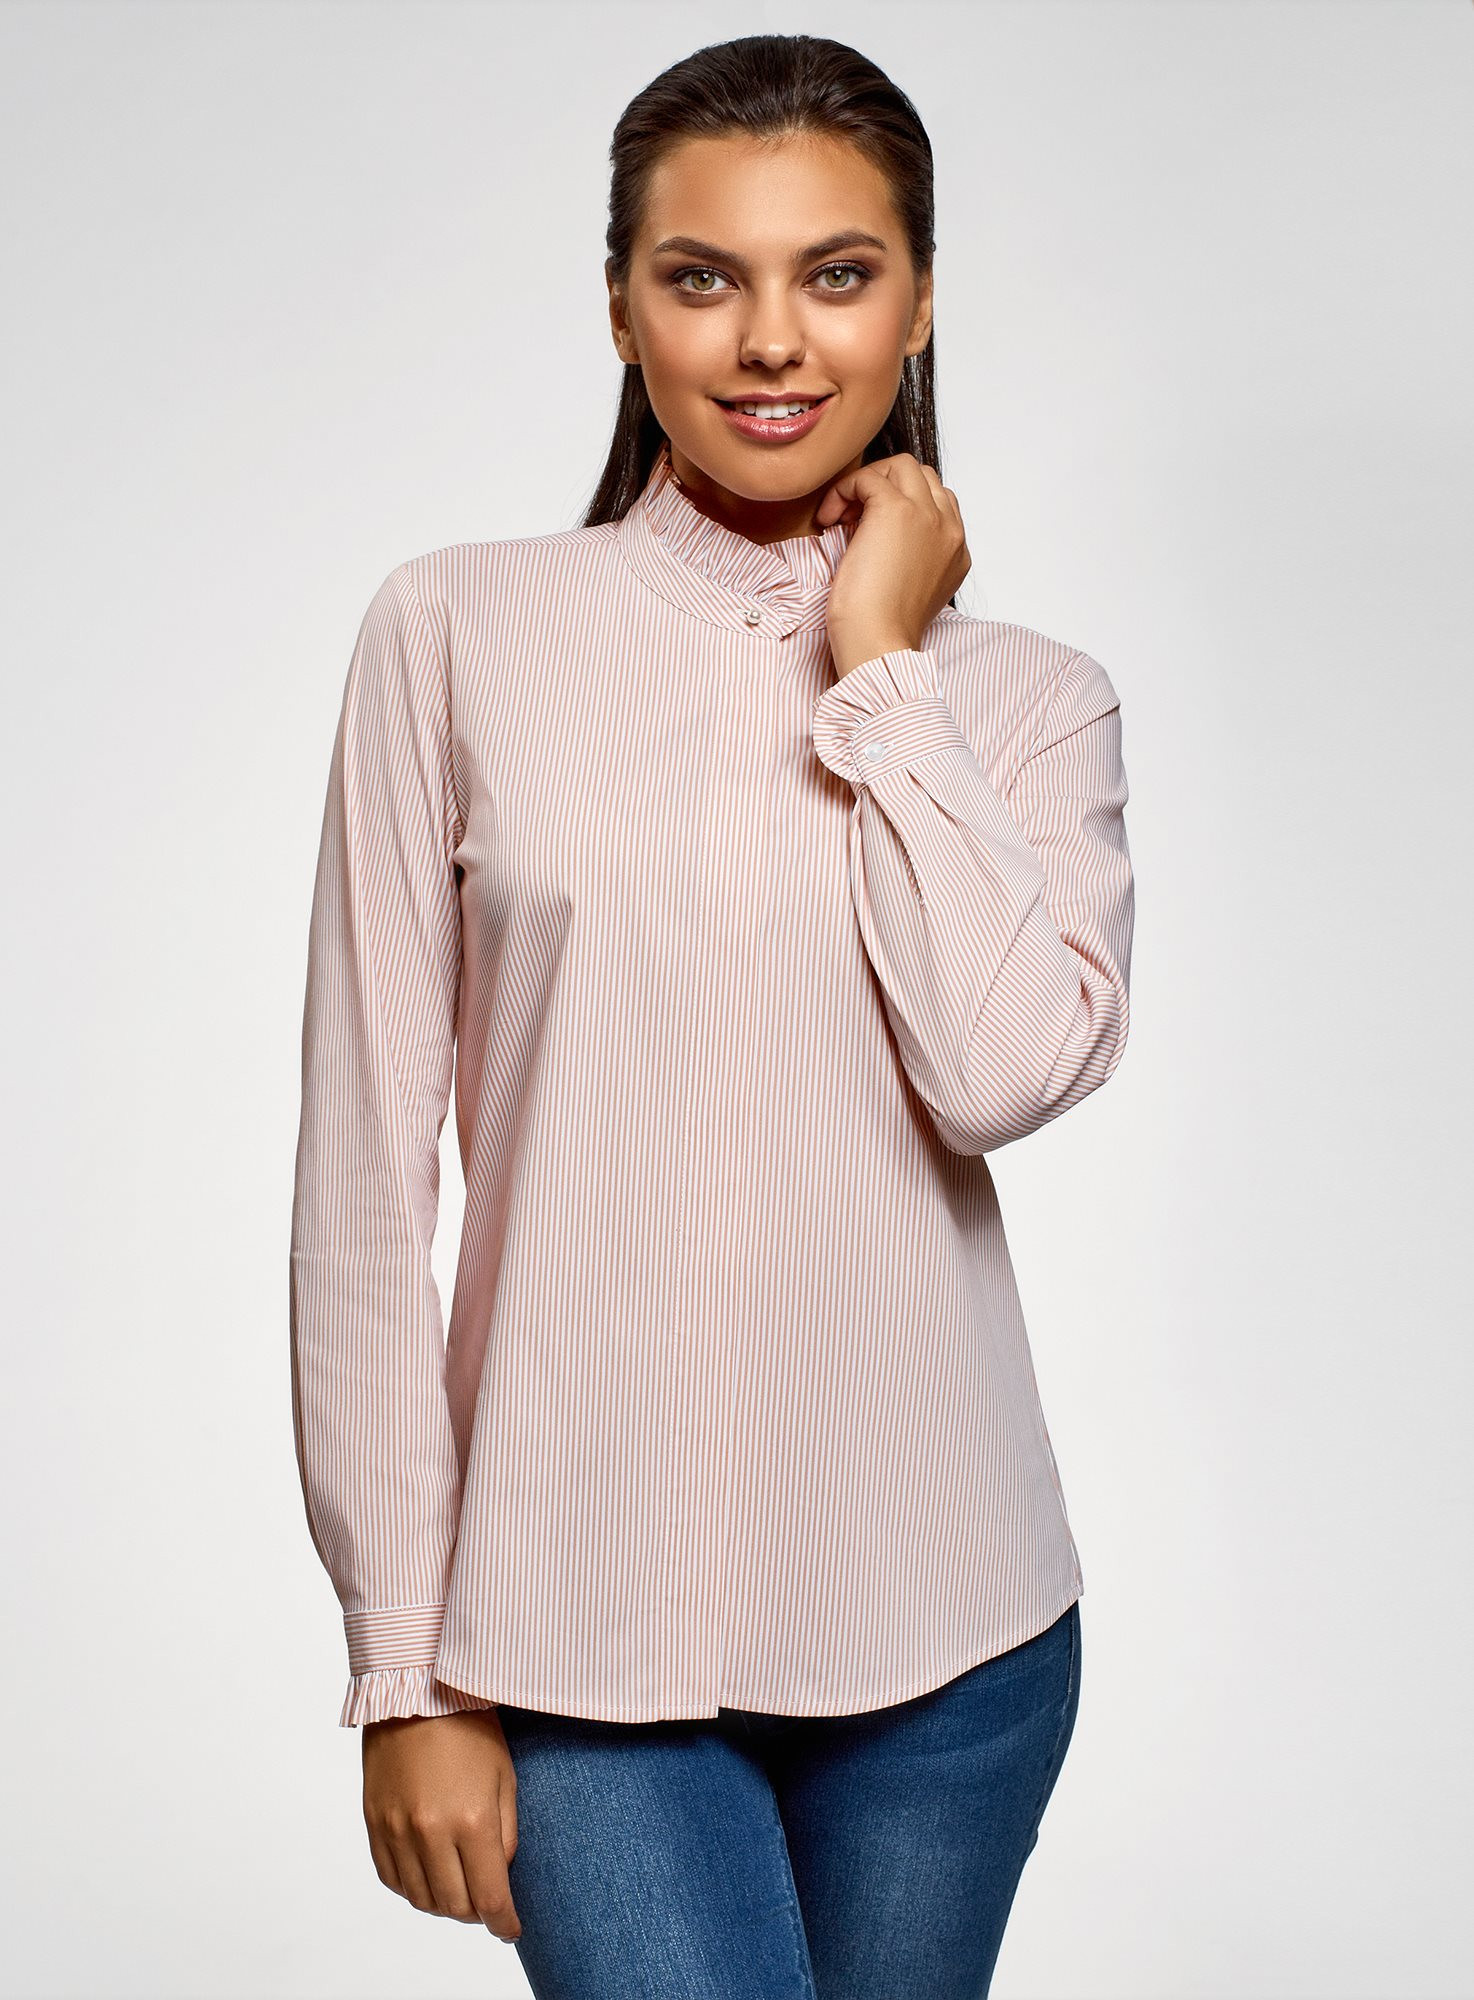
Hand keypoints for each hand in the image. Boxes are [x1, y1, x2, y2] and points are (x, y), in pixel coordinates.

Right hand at [362, 1709, 521, 1941]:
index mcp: (471, 1821)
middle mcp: (430, 1833)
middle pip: (454, 1907)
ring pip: (421, 1900)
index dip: (503, 1923)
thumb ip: (506, 1833)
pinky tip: (429, 1872)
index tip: (511, 1929)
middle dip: (476, 1913)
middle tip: (488, 1901)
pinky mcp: (373, 1823)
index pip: (489, 1898)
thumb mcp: (505, 1776)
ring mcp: (396, 1830)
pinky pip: (392, 1879)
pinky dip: (413, 1886)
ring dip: (444, 1903)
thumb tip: (501, 1876)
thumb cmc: (469, 1727)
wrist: (416, 1692)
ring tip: (460, 1886)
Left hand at [814, 452, 970, 677]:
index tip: (868, 531)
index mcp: (957, 551)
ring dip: (866, 482)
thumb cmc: (882, 630)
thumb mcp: (909, 590)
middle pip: (922, 477)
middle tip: (852, 518)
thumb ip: (912, 558)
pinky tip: (828, 520)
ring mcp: (927, 515)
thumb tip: (883, 535)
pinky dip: (843, 491)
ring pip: (901, 466)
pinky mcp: (896, 509)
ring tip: (841, 516)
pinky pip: (868, 478)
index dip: (901, 505)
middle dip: (885, 487)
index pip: (938, 501)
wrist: (878, 642)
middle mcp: (950, 529)